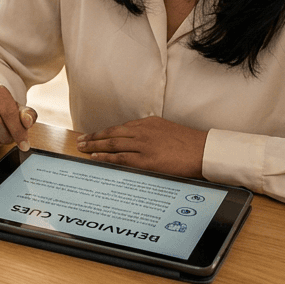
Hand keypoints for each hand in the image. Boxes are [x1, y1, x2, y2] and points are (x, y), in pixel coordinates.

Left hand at [75, 116, 206, 177]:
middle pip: (111, 134)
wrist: (204, 151)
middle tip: (80, 141)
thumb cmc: (189, 143)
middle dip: (94, 138)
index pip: (120, 128)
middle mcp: (142, 131)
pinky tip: (96, 158)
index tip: (93, 136)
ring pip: (112, 144)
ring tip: (82, 149)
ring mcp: (143, 145)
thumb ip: (152, 133)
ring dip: (95, 146)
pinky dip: (106, 158)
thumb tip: (139, 141)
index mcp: (148, 123)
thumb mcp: (167, 130)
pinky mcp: (147, 159)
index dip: (104, 133)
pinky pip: (121, 158)